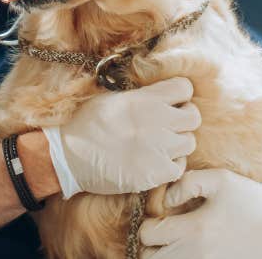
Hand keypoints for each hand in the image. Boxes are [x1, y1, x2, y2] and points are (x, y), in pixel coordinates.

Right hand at [43, 77, 200, 196]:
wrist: (67, 155)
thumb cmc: (85, 123)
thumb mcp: (112, 97)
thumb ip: (141, 95)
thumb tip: (159, 91)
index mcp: (145, 99)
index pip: (185, 88)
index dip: (179, 95)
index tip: (170, 103)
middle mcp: (157, 121)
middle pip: (194, 117)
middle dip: (184, 120)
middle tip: (168, 126)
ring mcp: (158, 149)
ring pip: (189, 143)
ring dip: (177, 144)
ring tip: (159, 146)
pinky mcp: (155, 173)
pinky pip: (180, 167)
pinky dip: (171, 166)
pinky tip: (155, 163)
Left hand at [140, 169, 261, 258]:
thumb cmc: (248, 197)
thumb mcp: (219, 179)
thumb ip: (186, 183)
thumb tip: (166, 200)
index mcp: (195, 229)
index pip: (148, 234)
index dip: (149, 224)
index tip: (162, 218)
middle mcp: (196, 254)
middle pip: (150, 258)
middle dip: (152, 245)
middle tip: (164, 232)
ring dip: (164, 255)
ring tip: (174, 242)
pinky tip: (189, 249)